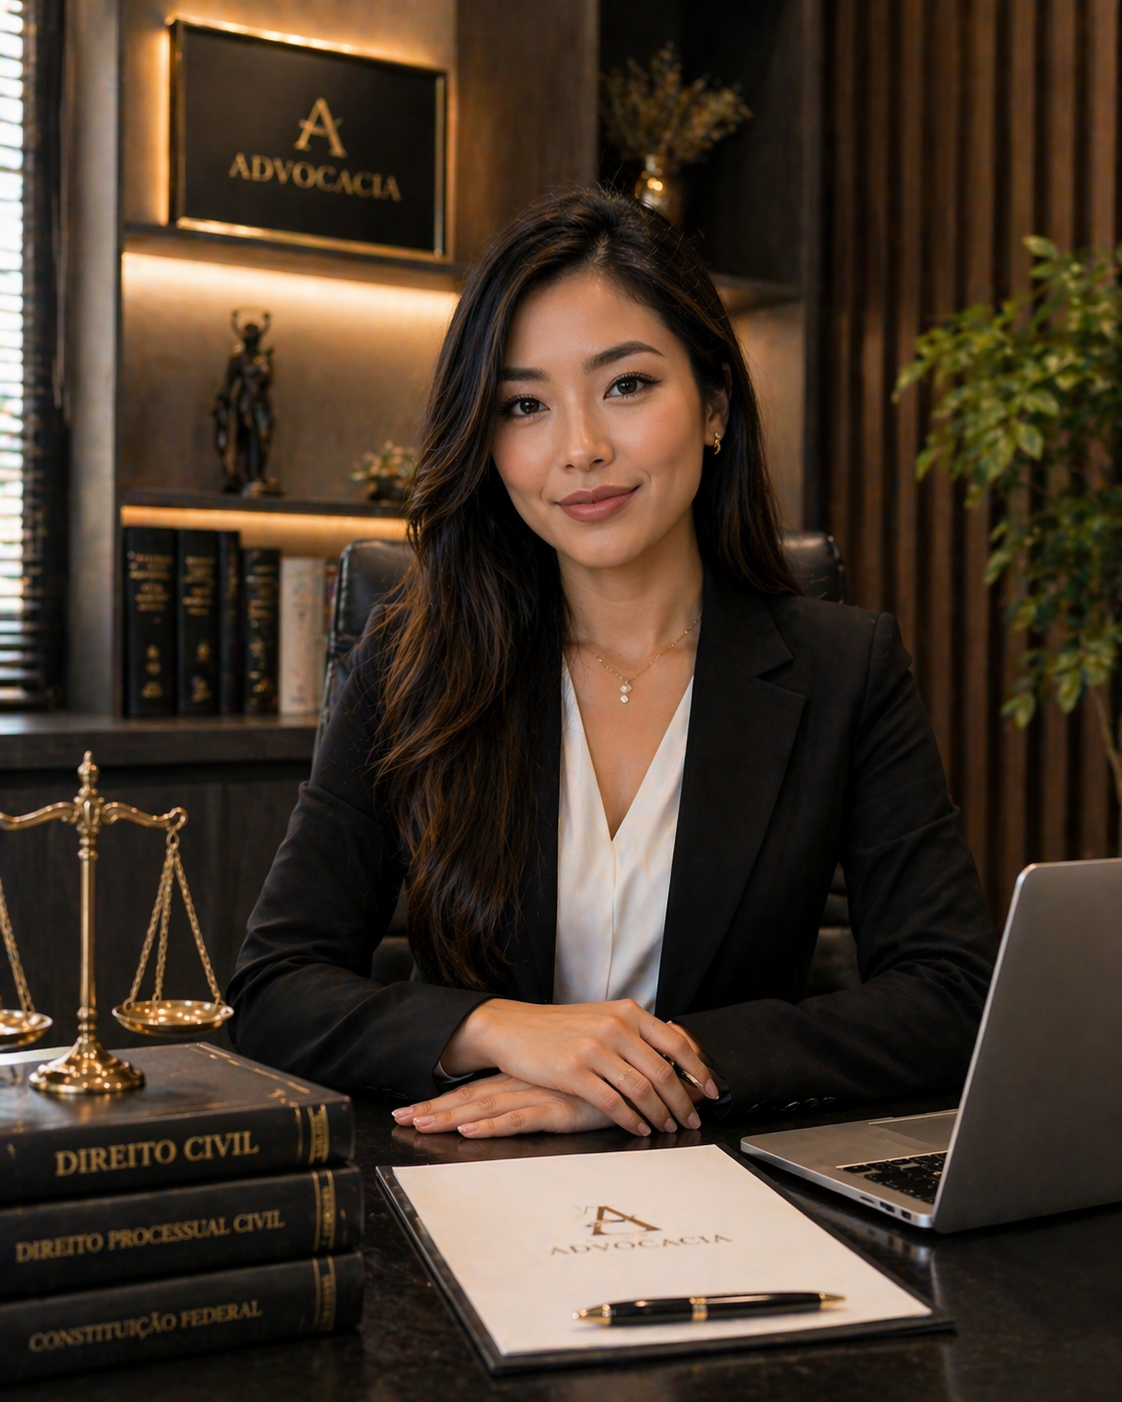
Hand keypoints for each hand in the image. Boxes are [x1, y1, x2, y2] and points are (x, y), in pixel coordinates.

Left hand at [393, 1073, 614, 1136]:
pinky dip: (491, 1126)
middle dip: (434, 1110)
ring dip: (450, 1118)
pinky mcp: (558, 1109)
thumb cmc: (608, 1079)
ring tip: (418, 1125)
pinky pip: (518, 1119)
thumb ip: (549, 1091)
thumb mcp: (570, 1087)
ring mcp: (540, 1094)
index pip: (475, 1089)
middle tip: (400, 1118)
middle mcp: (526, 1083)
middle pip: (471, 1098)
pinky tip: (468, 1131)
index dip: (442, 1100)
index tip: (410, 1109)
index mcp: (525, 1078)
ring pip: (486, 1108)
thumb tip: (527, 1101)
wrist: (642, 1070)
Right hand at [432, 998, 718, 1135]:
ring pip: (642, 1089)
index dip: (699, 1070)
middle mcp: (615, 1027)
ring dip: (661, 1114)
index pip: (676, 1042)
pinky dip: (631, 1119)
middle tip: (692, 1119)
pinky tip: (639, 1128)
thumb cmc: (559, 1028)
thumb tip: (673, 1053)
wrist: (513, 1028)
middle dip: (683, 1101)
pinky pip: (613, 1102)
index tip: (711, 1091)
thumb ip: (635, 1033)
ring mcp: (594, 1048)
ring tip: (668, 1128)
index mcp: (626, 1012)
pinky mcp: (574, 1071)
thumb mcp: (602, 1018)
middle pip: (663, 1071)